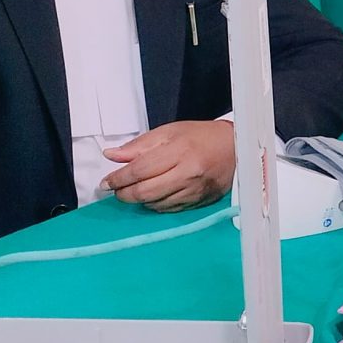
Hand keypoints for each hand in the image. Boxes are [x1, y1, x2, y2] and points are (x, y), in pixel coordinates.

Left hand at [102, 121, 236, 209]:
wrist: (236, 148)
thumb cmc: (201, 137)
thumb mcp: (168, 132)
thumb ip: (139, 145)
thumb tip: (112, 155)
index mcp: (179, 151)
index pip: (140, 170)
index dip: (119, 178)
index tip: (106, 182)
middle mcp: (187, 173)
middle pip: (145, 191)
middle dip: (124, 193)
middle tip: (115, 190)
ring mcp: (194, 191)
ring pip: (155, 203)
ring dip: (139, 200)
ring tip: (132, 191)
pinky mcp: (199, 202)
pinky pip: (169, 209)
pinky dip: (154, 205)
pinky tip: (151, 196)